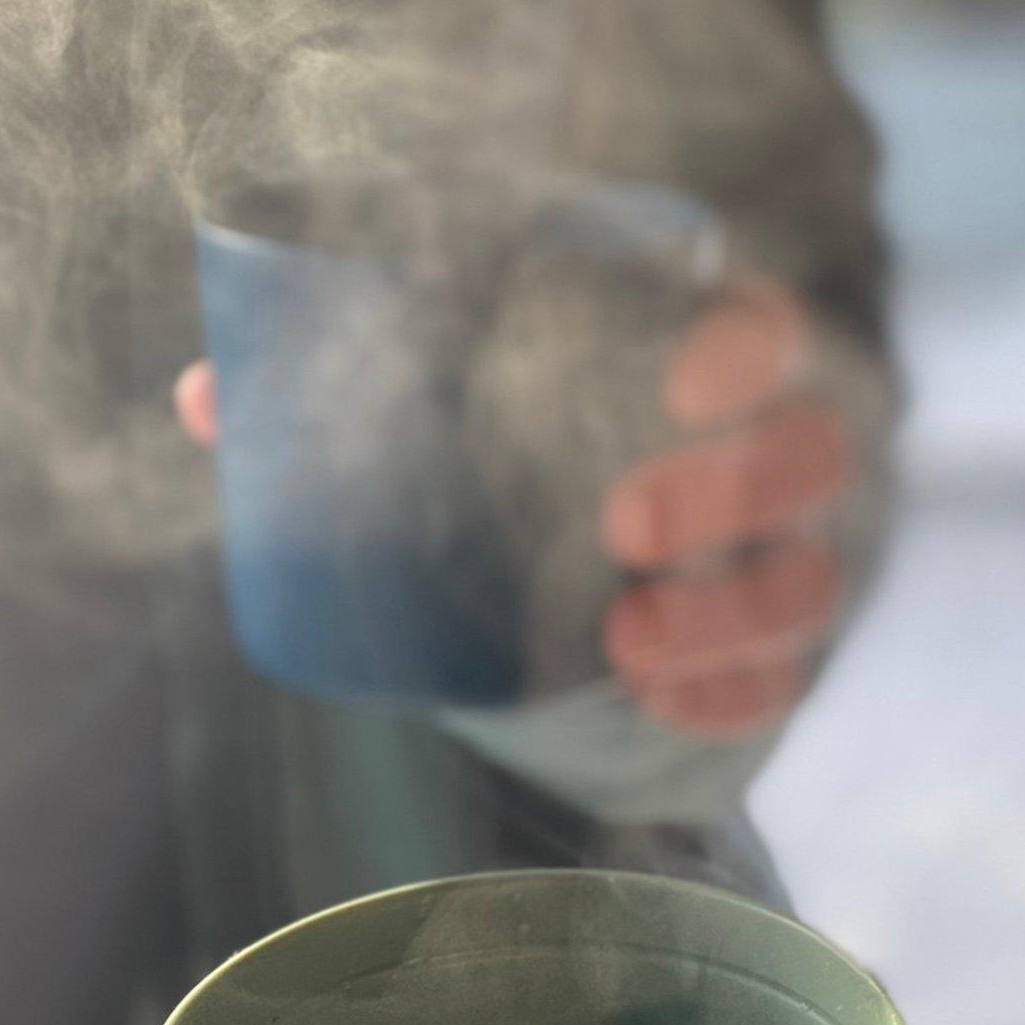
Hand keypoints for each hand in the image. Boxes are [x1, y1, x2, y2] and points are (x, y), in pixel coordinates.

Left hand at [175, 278, 850, 738]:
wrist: (572, 525)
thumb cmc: (507, 420)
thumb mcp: (438, 377)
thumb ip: (341, 369)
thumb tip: (206, 399)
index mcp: (699, 346)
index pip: (771, 322)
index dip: (751, 345)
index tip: (675, 376)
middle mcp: (767, 443)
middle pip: (818, 451)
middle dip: (738, 487)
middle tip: (620, 521)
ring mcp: (782, 551)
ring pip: (814, 581)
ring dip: (731, 615)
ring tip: (623, 641)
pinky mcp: (767, 648)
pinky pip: (783, 681)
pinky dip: (729, 697)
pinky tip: (655, 701)